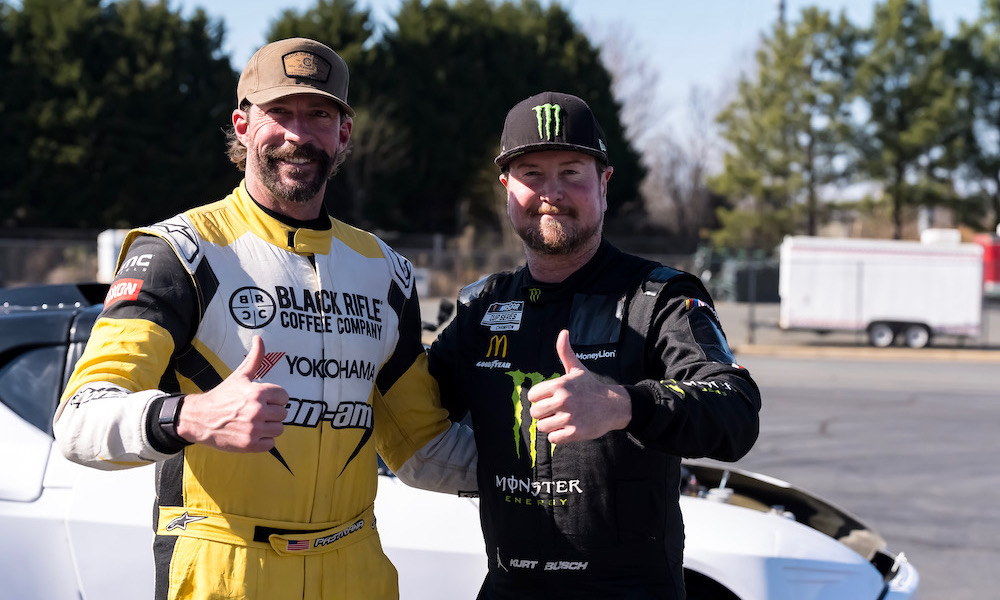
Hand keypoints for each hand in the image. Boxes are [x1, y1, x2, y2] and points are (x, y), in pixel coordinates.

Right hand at [175, 335, 288, 451]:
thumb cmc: (222, 396)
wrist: (200, 418)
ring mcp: (254, 429)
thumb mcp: (240, 376)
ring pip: (279, 429)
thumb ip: (255, 358)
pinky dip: (263, 441)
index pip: (285, 397)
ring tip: (255, 423)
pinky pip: (271, 444)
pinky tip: (251, 433)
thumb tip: (260, 338)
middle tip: (257, 412)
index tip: (264, 400)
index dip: (275, 398)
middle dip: (272, 413)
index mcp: (258, 392)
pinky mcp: (250, 445)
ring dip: (269, 427)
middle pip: (283, 414)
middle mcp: (258, 410)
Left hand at [527, 330, 630, 443]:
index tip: (551, 399)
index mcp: (560, 385)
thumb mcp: (577, 369)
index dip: (540, 399)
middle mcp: (563, 400)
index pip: (533, 396)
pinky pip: (553, 439)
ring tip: (562, 420)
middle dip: (543, 414)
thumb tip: (563, 332)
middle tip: (555, 411)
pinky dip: (558, 436)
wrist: (613, 406)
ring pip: (542, 427)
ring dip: (550, 426)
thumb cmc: (590, 387)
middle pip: (535, 413)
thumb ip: (565, 352)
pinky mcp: (575, 433)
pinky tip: (567, 429)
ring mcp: (569, 417)